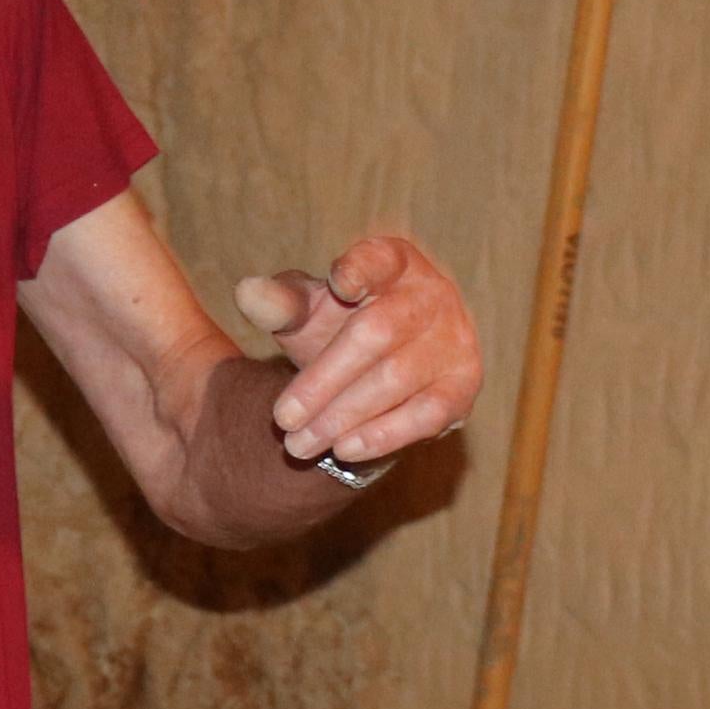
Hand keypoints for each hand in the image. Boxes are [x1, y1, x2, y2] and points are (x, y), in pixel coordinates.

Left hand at [236, 233, 480, 468]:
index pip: (379, 258)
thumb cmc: (334, 327)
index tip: (340, 283)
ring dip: (342, 416)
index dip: (363, 268)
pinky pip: (426, 415)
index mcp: (392, 261)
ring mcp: (454, 341)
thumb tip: (247, 292)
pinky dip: (384, 435)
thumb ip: (279, 303)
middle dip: (323, 380)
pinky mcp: (462, 386)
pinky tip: (344, 450)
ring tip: (298, 444)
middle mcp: (431, 295)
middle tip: (282, 418)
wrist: (377, 368)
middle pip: (376, 333)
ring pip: (395, 380)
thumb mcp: (303, 312)